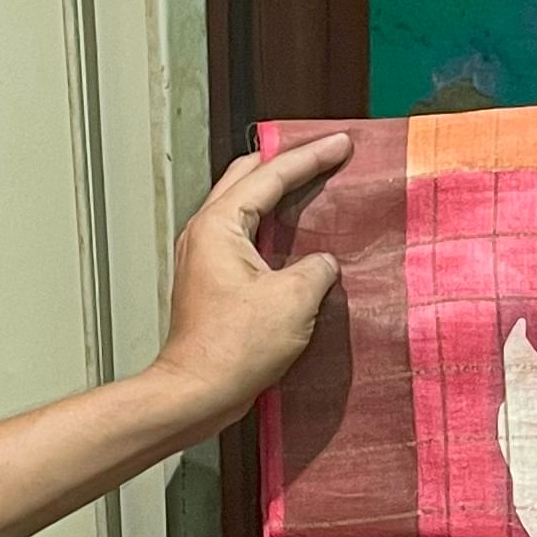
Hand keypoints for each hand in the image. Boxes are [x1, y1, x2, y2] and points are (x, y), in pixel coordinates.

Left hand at [147, 133, 350, 432]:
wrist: (198, 392)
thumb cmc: (232, 350)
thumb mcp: (294, 300)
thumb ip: (316, 269)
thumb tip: (322, 264)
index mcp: (220, 225)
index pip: (271, 174)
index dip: (310, 157)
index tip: (339, 145)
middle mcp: (205, 234)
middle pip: (247, 178)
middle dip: (286, 163)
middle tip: (322, 157)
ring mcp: (203, 258)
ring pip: (243, 207)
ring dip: (277, 196)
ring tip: (312, 191)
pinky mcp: (210, 283)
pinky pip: (244, 239)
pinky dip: (271, 230)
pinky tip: (295, 243)